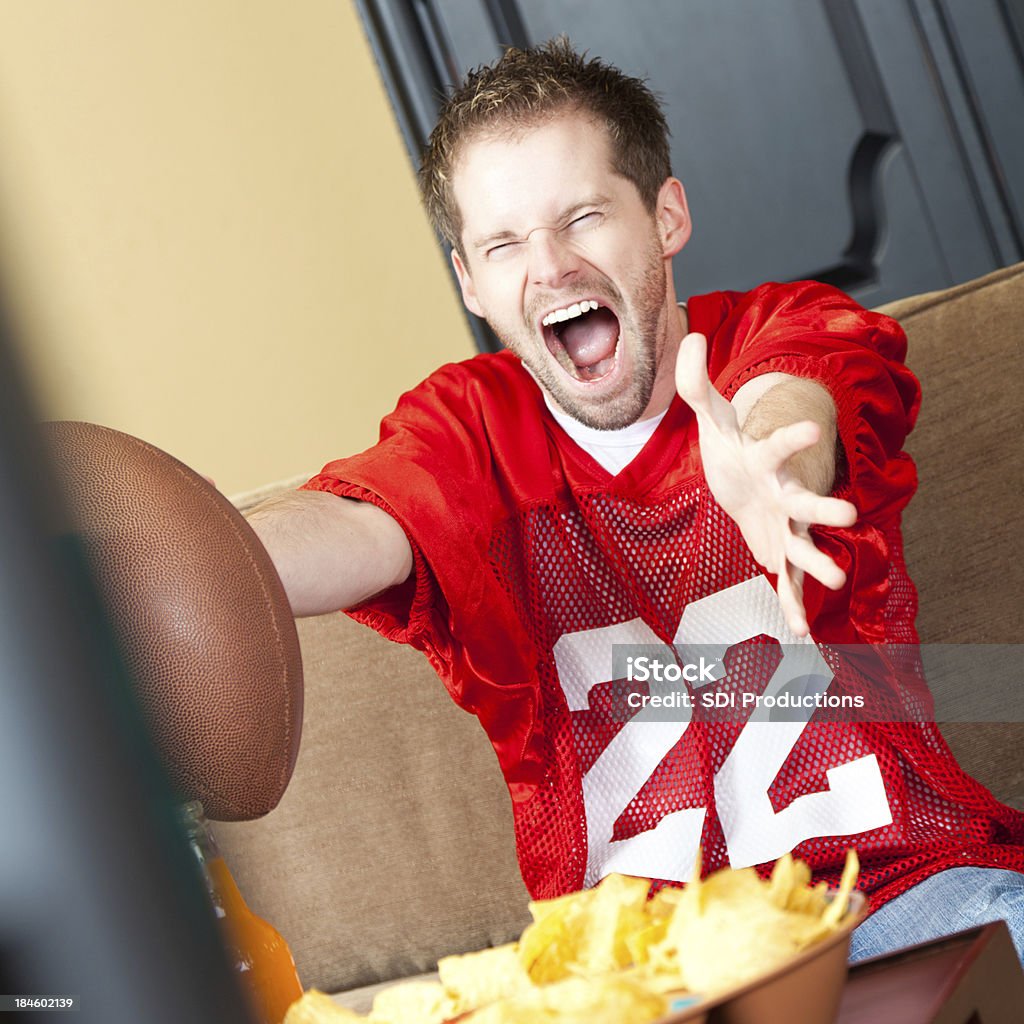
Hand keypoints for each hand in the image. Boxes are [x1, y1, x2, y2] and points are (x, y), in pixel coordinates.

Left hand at [675, 333, 856, 635]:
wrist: (747, 479)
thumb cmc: (731, 446)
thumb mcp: (711, 417)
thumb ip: (699, 382)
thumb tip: (691, 336)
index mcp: (764, 458)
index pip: (776, 445)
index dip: (793, 436)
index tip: (816, 426)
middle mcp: (783, 492)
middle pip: (805, 501)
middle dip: (825, 509)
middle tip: (849, 516)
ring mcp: (784, 524)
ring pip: (803, 545)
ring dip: (819, 562)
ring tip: (836, 580)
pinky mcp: (777, 549)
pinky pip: (786, 580)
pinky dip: (793, 605)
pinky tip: (802, 632)